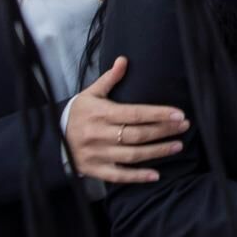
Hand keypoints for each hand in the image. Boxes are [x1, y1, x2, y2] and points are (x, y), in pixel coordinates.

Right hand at [66, 56, 187, 182]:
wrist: (51, 137)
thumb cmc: (78, 113)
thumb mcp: (90, 93)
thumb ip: (109, 79)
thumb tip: (124, 60)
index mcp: (101, 114)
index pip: (135, 113)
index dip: (159, 114)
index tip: (179, 114)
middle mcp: (99, 135)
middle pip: (137, 134)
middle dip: (164, 131)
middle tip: (185, 126)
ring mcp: (97, 154)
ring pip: (132, 155)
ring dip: (157, 152)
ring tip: (178, 146)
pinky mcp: (94, 170)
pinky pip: (118, 175)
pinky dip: (137, 177)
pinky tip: (156, 175)